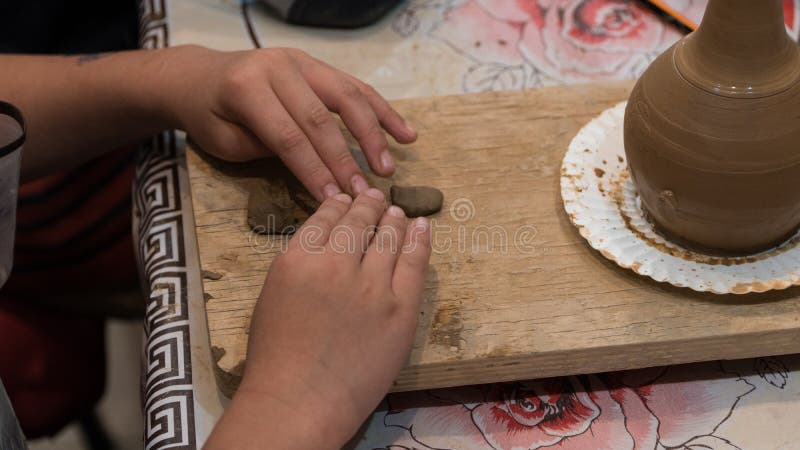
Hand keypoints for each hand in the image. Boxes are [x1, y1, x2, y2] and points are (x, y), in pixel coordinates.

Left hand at [162, 46, 416, 200]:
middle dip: (345, 159)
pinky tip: (405, 133)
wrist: (198, 75)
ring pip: (347, 96)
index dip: (313, 170)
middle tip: (365, 193)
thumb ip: (267, 148)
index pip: (288, 136)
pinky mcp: (317, 64)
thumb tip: (317, 168)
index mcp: (247, 87)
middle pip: (320, 118)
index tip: (334, 201)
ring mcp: (301, 61)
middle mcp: (278, 67)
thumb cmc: (209, 115)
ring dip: (373, 134)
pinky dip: (382, 110)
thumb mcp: (225, 140)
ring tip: (389, 166)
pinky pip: (355, 87)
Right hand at [204, 189, 431, 448]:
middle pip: (359, 221)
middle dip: (368, 205)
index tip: (348, 198)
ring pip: (390, 237)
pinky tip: (422, 227)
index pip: (325, 217)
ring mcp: (373, 286)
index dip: (340, 204)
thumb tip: (324, 244)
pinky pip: (415, 263)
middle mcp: (337, 264)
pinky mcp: (401, 308)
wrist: (300, 402)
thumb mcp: (273, 296)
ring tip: (398, 212)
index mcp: (299, 259)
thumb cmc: (277, 359)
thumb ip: (299, 264)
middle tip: (376, 198)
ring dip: (394, 220)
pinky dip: (420, 240)